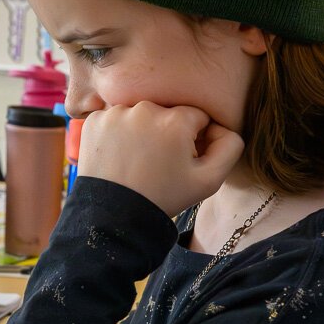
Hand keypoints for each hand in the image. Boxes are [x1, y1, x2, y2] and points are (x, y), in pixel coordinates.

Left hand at [77, 102, 244, 216]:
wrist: (113, 215)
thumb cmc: (163, 198)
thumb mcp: (209, 181)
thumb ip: (229, 147)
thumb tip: (221, 127)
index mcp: (175, 120)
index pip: (197, 116)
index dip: (194, 138)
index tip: (183, 159)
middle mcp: (145, 108)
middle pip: (167, 112)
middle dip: (168, 132)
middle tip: (159, 162)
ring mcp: (115, 113)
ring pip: (140, 114)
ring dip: (142, 130)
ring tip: (138, 160)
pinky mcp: (93, 120)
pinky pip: (115, 118)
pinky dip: (118, 132)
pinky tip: (120, 155)